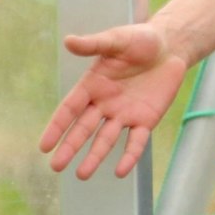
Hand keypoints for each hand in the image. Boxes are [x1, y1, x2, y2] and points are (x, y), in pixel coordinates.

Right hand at [40, 23, 187, 179]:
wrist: (170, 46)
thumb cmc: (140, 39)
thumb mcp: (116, 40)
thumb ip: (94, 44)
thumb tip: (68, 41)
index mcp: (92, 85)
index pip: (69, 109)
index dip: (57, 127)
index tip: (44, 146)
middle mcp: (105, 103)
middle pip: (84, 129)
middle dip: (70, 147)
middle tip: (56, 166)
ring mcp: (124, 114)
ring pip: (106, 139)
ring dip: (94, 157)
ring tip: (82, 174)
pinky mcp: (145, 120)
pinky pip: (136, 141)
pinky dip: (129, 156)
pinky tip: (120, 171)